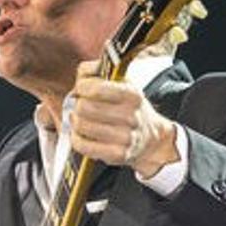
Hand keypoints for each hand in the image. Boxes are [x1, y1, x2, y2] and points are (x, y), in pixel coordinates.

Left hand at [70, 60, 179, 177]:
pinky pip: (83, 145)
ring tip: (80, 120)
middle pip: (85, 107)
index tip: (82, 89)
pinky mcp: (117, 155)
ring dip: (75, 122)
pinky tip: (81, 134)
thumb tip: (82, 73)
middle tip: (80, 106)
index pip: (96, 88)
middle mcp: (131, 116)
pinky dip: (76, 139)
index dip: (81, 87)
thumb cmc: (128, 107)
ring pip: (81, 126)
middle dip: (77, 105)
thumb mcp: (121, 83)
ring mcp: (125, 137)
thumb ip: (97, 70)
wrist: (150, 137)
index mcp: (132, 94)